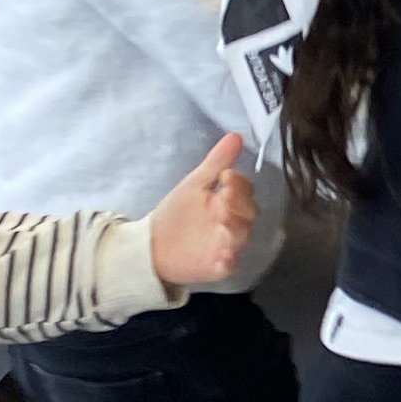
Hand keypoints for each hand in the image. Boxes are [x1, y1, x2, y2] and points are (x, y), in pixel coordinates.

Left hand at [146, 132, 256, 285]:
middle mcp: (234, 224)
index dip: (240, 184)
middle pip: (249, 213)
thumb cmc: (176, 212)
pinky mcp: (218, 267)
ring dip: (235, 226)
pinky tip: (223, 255)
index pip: (246, 191)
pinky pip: (230, 265)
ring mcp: (228, 245)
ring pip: (242, 236)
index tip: (225, 176)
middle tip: (223, 196)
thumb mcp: (195, 184)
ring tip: (221, 216)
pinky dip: (229, 260)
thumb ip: (216, 162)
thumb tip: (236, 135)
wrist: (151, 244)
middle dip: (239, 204)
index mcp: (231, 202)